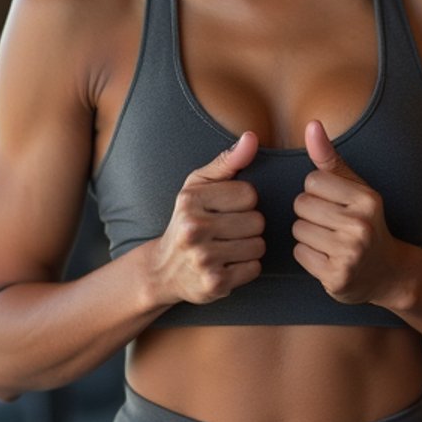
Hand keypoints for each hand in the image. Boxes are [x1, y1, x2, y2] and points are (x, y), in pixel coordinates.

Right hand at [148, 131, 264, 305]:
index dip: (243, 202)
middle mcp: (194, 229)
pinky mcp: (214, 284)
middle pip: (257, 221)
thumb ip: (227, 161)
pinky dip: (246, 268)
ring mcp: (203, 258)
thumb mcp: (198, 186)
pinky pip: (254, 269)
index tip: (225, 210)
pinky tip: (227, 265)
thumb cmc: (187, 220)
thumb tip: (251, 138)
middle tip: (227, 232)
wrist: (163, 269)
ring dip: (249, 248)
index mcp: (191, 200)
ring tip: (227, 247)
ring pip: (259, 246)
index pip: (249, 194)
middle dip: (248, 226)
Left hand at [291, 120, 406, 306]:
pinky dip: (307, 255)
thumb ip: (330, 158)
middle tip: (330, 224)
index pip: (312, 181)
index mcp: (367, 199)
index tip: (333, 203)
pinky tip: (326, 257)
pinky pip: (299, 254)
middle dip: (309, 214)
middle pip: (302, 205)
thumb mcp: (354, 188)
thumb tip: (312, 125)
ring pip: (298, 230)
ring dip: (307, 235)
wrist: (387, 272)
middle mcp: (361, 225)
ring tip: (328, 240)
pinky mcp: (337, 276)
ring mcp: (350, 253)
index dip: (316, 192)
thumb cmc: (364, 222)